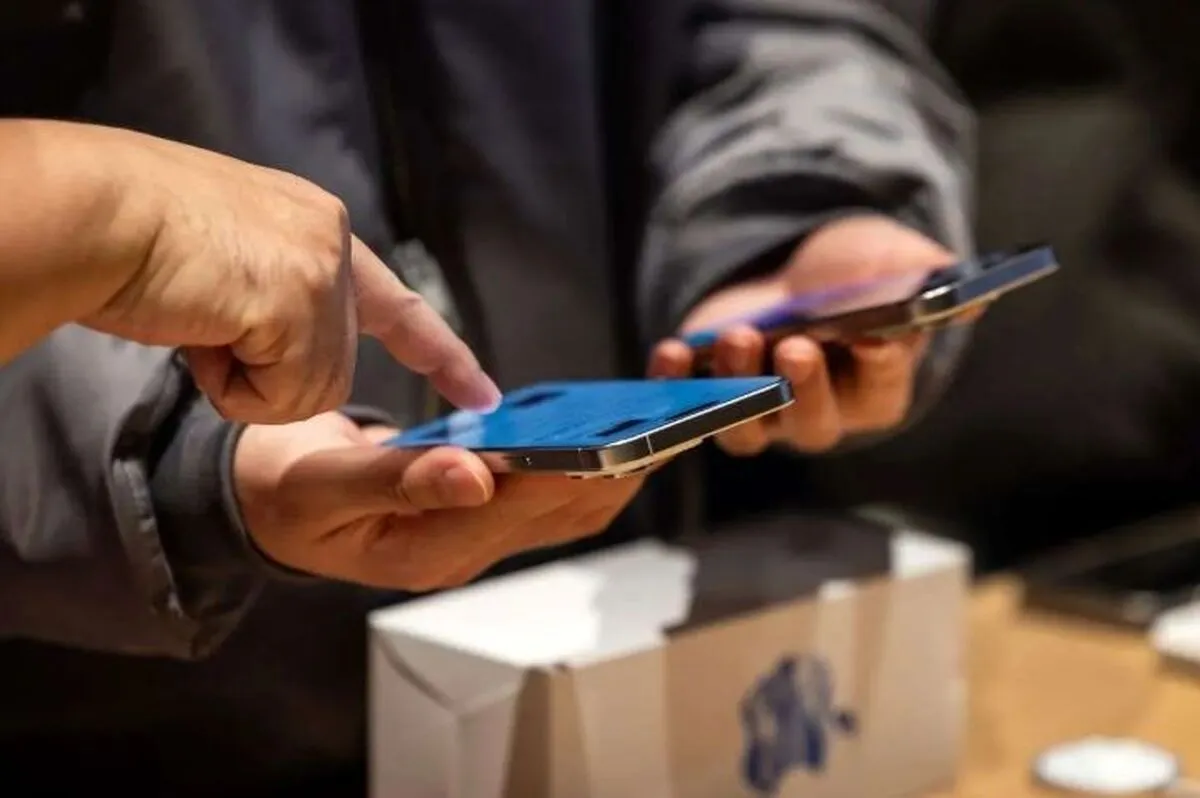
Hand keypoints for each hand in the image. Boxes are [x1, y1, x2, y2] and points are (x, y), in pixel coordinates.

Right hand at [76, 124, 498, 422]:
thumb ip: (275, 289)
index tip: (481, 394)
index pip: (396, 304)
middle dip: (269, 372)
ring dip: (246, 380)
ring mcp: (323, 271)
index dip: (438, 353)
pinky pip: (284, 399)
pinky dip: (233, 389)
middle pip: (332, 368)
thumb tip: (281, 334)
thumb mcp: (229, 257)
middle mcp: (333, 242)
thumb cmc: (133, 235)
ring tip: (200, 324)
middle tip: (208, 325)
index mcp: (317, 226)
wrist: (94, 212)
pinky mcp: (302, 302)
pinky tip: (202, 334)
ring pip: (310, 391)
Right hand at [234, 413, 646, 589]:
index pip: (515, 510)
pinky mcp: (476, 513)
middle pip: (557, 513)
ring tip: (655, 421)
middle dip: (614, 470)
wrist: (263, 501)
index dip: (570, 473)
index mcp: (423, 553)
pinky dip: (577, 460)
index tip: (620, 440)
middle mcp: (460, 551)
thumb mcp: (319, 484)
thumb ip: (393, 481)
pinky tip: (601, 425)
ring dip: (609, 468)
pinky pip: (542, 491)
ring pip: (561, 508)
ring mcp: (471, 535)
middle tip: (669, 422)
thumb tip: (473, 474)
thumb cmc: (282, 491)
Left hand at [650, 214, 964, 454]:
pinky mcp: (710, 392)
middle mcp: (817, 414)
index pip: (880, 394)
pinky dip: (677, 382)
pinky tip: (673, 349)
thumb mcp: (896, 261)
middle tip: (796, 349)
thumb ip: (929, 279)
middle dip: (803, 388)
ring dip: (739, 387)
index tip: (874, 339)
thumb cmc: (857, 272)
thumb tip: (970, 299)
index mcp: (874, 392)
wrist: (795, 269)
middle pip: (811, 424)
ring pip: (746, 426)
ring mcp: (760, 410)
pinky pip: (689, 403)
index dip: (878, 369)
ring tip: (738, 336)